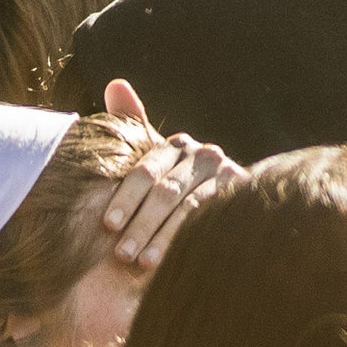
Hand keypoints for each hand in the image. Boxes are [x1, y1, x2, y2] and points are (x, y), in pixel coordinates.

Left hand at [97, 85, 234, 265]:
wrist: (224, 208)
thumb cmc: (177, 186)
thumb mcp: (155, 161)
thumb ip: (133, 126)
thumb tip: (115, 84)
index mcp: (177, 144)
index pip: (146, 169)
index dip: (125, 197)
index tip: (106, 224)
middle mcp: (203, 154)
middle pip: (165, 191)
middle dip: (139, 224)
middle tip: (119, 253)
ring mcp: (224, 173)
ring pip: (185, 206)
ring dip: (160, 236)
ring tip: (139, 263)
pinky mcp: (240, 194)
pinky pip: (208, 216)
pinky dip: (185, 239)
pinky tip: (171, 261)